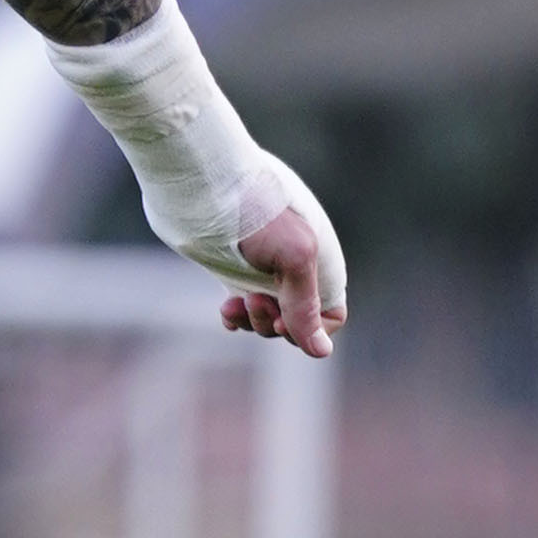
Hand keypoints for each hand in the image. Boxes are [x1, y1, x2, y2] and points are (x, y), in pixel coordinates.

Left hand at [222, 202, 345, 360]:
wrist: (206, 185)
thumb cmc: (256, 215)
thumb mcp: (294, 258)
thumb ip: (305, 306)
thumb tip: (321, 353)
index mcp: (320, 263)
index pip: (331, 316)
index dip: (310, 327)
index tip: (283, 319)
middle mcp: (295, 269)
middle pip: (295, 320)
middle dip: (272, 322)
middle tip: (251, 300)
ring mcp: (263, 270)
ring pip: (266, 315)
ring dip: (251, 320)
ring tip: (231, 304)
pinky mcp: (232, 269)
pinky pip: (242, 306)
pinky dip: (236, 316)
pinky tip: (227, 311)